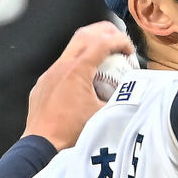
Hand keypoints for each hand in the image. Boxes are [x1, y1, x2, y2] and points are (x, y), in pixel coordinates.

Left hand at [22, 21, 134, 149]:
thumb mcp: (104, 114)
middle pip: (85, 34)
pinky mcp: (43, 84)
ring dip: (90, 47)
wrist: (41, 144)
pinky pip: (61, 66)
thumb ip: (120, 99)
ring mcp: (49, 74)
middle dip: (105, 33)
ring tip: (104, 59)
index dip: (120, 41)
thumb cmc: (71, 132)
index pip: (102, 43)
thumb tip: (135, 91)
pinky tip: (85, 79)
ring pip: (71, 48)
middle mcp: (61, 66)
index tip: (130, 50)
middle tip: (119, 42)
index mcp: (77, 70)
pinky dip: (77, 64)